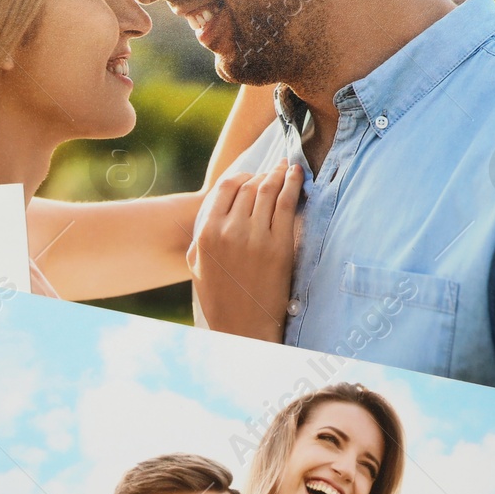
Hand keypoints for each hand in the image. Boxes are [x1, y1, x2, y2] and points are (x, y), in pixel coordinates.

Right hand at [188, 162, 301, 342]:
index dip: (240, 177)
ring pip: (267, 190)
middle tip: (271, 171)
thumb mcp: (197, 265)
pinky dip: (292, 183)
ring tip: (286, 168)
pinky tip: (296, 175)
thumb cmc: (219, 298)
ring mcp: (255, 237)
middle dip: (261, 175)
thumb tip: (212, 210)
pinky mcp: (279, 246)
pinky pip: (286, 203)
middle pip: (248, 187)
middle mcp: (229, 231)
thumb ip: (201, 236)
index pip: (224, 188)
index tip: (249, 178)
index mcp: (206, 234)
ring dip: (277, 174)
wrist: (243, 325)